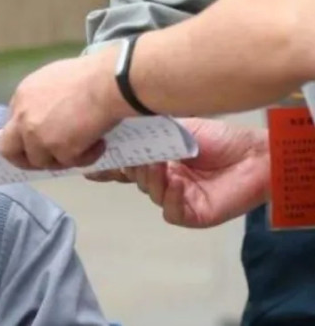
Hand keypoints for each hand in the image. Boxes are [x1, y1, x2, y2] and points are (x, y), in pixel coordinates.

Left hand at [0, 50, 132, 168]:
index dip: (25, 135)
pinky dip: (86, 157)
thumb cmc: (88, 74)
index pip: (12, 125)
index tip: (40, 139)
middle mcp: (24, 118)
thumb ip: (41, 100)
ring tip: (85, 144)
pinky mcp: (60, 151)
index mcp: (21, 97)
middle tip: (48, 159)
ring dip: (63, 157)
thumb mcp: (54, 80)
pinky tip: (99, 143)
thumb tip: (47, 116)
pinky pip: (71, 163)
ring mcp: (39, 137)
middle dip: (26, 159)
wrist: (107, 82)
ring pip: (42, 161)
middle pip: (9, 150)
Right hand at [87, 117, 269, 227]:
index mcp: (156, 157)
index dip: (107, 165)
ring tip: (160, 164)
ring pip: (149, 192)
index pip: (126, 162)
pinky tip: (177, 182)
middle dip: (131, 165)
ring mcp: (176, 196)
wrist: (252, 153)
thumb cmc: (217, 136)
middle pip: (133, 176)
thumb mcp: (175, 127)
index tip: (88, 163)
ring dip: (151, 178)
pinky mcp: (191, 213)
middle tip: (135, 154)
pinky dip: (170, 196)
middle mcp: (162, 177)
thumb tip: (114, 129)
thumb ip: (147, 132)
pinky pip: (170, 210)